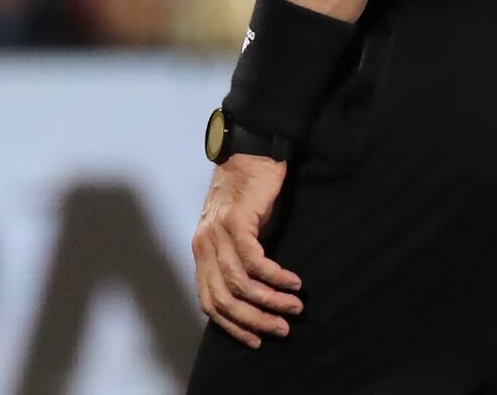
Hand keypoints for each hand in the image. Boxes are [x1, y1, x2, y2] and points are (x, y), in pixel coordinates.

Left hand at [192, 154, 303, 348]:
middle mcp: (203, 244)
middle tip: (282, 329)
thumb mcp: (236, 236)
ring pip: (239, 282)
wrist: (250, 156)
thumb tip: (255, 302)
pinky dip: (275, 277)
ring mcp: (217, 232)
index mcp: (201, 252)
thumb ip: (236, 263)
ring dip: (270, 300)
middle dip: (253, 320)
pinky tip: (293, 282)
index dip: (232, 326)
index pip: (208, 301)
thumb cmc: (248, 199)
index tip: (257, 341)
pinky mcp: (237, 220)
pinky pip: (255, 260)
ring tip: (295, 306)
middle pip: (223, 298)